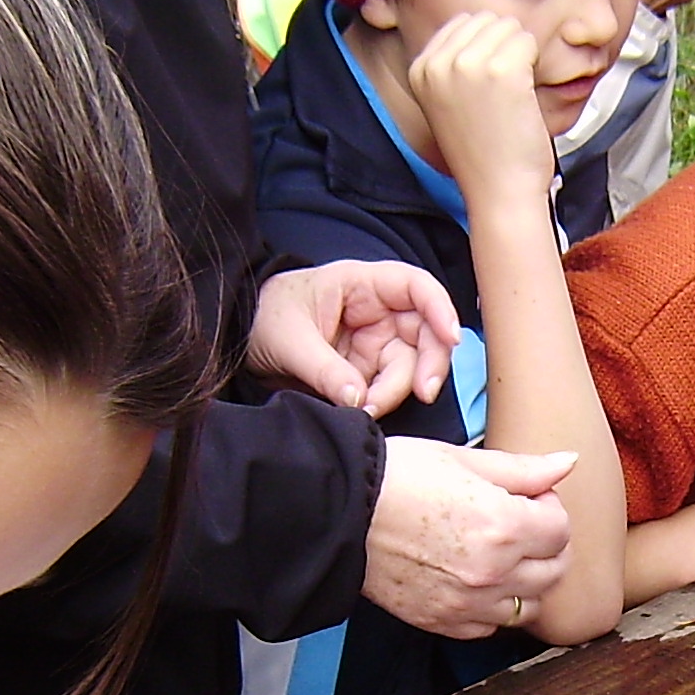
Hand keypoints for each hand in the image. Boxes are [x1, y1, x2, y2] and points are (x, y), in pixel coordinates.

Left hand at [249, 260, 459, 416]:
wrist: (243, 338)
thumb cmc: (265, 318)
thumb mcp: (288, 340)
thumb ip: (324, 370)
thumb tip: (358, 400)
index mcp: (361, 284)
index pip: (416, 287)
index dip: (440, 308)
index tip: (451, 338)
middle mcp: (378, 311)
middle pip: (426, 332)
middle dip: (429, 364)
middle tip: (422, 394)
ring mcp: (375, 341)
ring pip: (410, 367)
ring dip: (396, 392)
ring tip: (365, 409)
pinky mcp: (367, 369)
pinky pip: (388, 387)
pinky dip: (381, 402)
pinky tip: (361, 410)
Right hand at [363, 438, 574, 637]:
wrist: (341, 511)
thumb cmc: (399, 476)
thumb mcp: (465, 460)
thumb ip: (524, 469)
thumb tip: (568, 463)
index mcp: (503, 525)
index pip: (561, 529)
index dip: (548, 508)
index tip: (527, 498)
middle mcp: (493, 572)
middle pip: (554, 571)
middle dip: (546, 545)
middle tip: (519, 525)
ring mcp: (468, 603)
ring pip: (529, 606)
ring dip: (526, 582)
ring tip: (499, 556)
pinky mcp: (443, 622)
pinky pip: (491, 627)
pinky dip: (493, 608)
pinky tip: (476, 581)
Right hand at [404, 12, 557, 209]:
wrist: (500, 193)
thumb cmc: (484, 153)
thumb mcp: (450, 102)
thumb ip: (454, 64)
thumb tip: (483, 24)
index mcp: (420, 69)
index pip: (462, 23)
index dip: (486, 48)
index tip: (486, 87)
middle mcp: (438, 63)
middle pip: (486, 20)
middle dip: (504, 47)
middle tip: (503, 92)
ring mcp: (467, 64)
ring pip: (510, 28)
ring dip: (521, 56)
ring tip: (512, 96)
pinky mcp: (500, 70)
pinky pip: (528, 42)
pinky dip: (535, 65)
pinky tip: (524, 96)